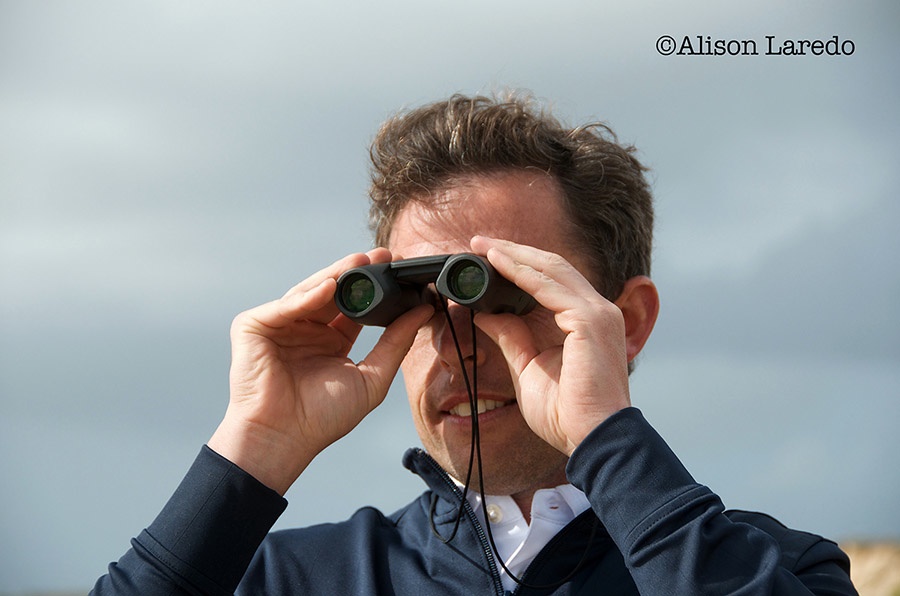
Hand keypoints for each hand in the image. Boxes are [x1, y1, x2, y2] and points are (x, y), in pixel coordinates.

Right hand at [208, 249, 432, 493]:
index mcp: (331, 340)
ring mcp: (279, 325)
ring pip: (310, 291)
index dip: (376, 288)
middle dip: (358, 272)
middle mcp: (306, 328)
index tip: (399, 270)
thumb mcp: (372, 378)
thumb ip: (396, 343)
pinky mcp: (254, 326)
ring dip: (335, 275)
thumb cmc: (322, 418)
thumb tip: (423, 311)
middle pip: (334, 291)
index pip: (355, 305)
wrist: (282, 439)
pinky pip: (284, 306)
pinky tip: (329, 287)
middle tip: (384, 256)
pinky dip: (306, 297)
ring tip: (361, 261)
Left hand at [470, 236, 657, 455]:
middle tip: (479, 241)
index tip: (485, 256)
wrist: (590, 438)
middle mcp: (597, 311)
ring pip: (551, 269)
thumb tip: (485, 314)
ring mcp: (598, 313)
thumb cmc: (567, 412)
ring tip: (484, 246)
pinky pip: (551, 288)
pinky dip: (523, 273)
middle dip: (513, 251)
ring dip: (514, 256)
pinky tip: (499, 265)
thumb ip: (511, 337)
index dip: (518, 264)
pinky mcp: (592, 321)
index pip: (551, 280)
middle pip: (551, 267)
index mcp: (586, 321)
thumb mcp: (528, 367)